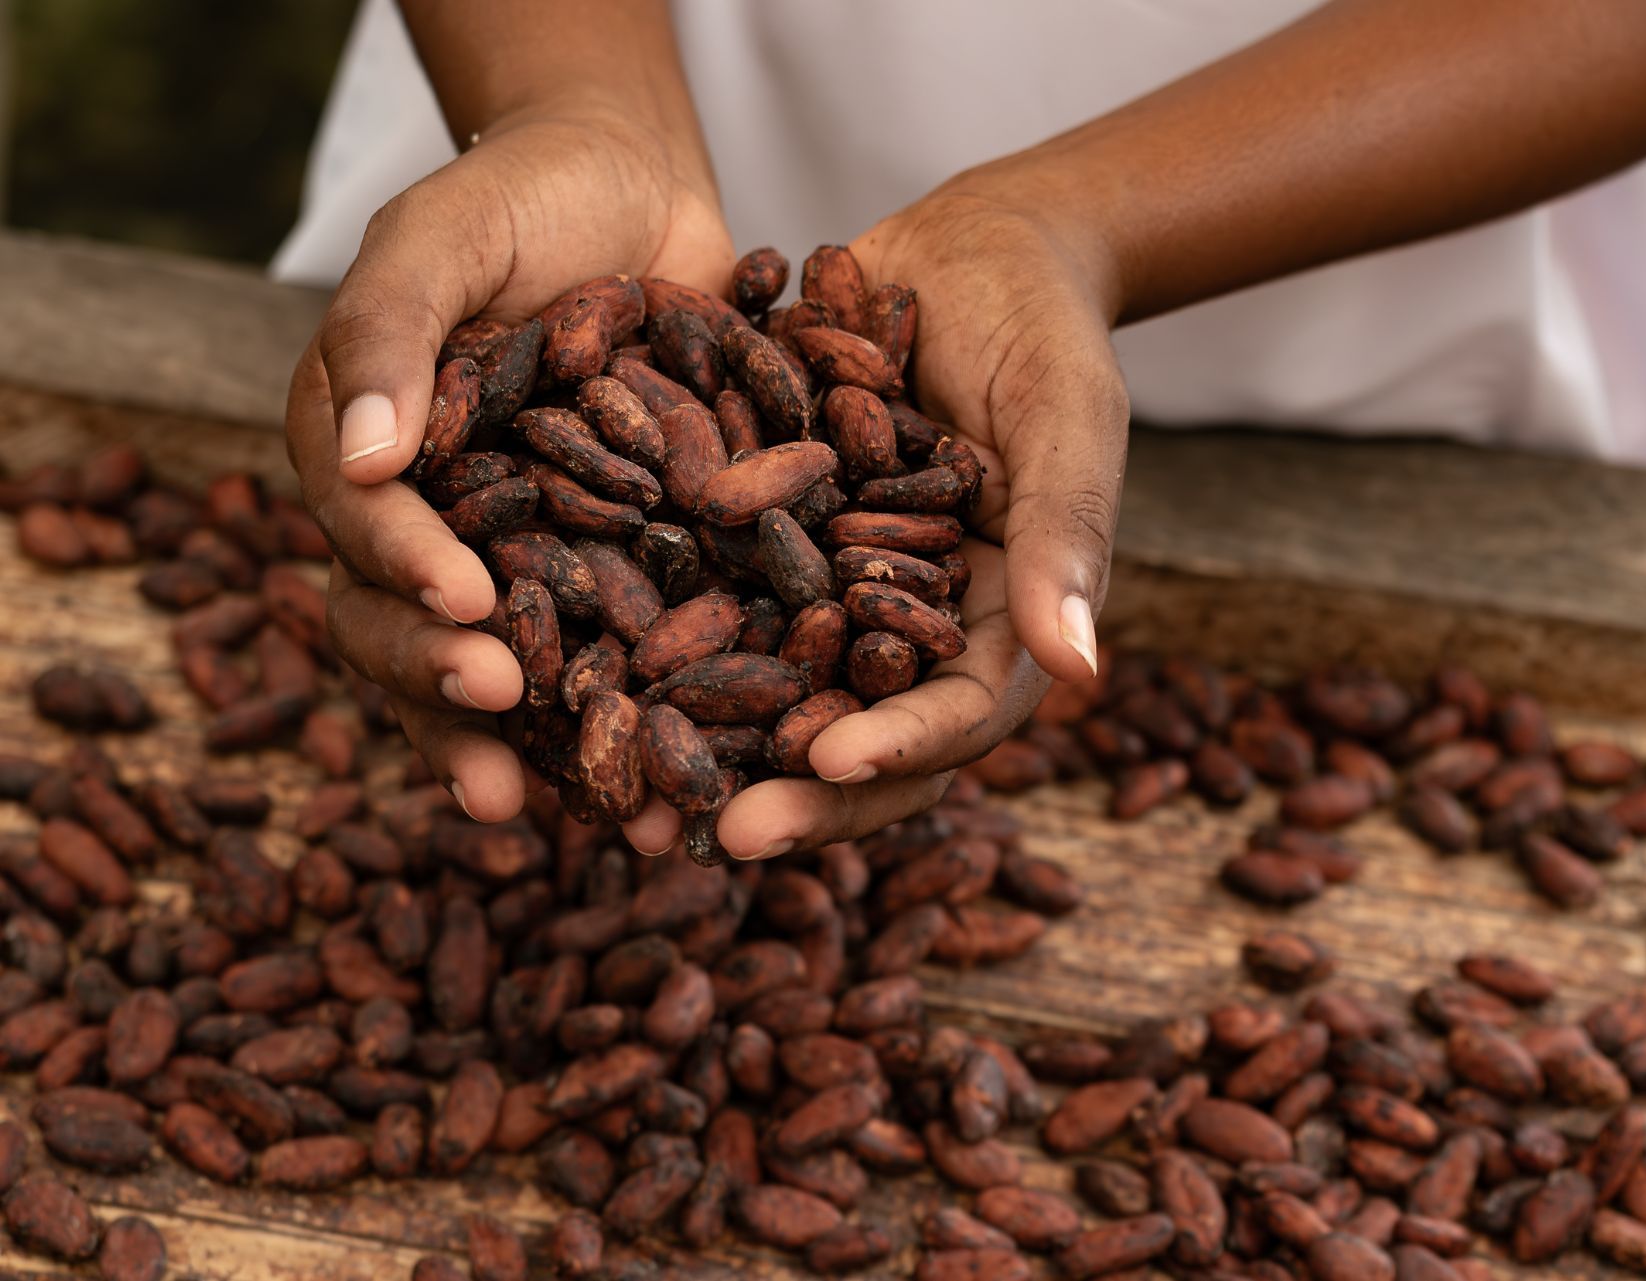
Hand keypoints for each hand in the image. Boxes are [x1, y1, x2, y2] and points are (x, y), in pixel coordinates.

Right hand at [286, 105, 733, 822]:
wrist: (634, 188)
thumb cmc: (524, 195)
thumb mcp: (446, 234)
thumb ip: (392, 329)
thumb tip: (357, 459)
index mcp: (369, 459)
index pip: (368, 537)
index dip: (408, 579)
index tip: (467, 608)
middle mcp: (437, 527)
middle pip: (417, 635)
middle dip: (455, 692)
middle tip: (510, 732)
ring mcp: (526, 557)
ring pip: (517, 673)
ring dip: (555, 753)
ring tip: (619, 820)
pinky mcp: (617, 568)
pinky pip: (622, 655)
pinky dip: (652, 716)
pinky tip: (697, 775)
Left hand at [659, 181, 1129, 859]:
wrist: (970, 245)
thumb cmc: (1043, 323)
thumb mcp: (1067, 414)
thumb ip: (1063, 533)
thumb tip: (1081, 674)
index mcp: (994, 622)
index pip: (953, 715)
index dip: (896, 750)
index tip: (827, 763)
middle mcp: (904, 627)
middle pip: (853, 732)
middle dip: (792, 789)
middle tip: (716, 832)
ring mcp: (829, 590)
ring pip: (770, 689)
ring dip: (711, 742)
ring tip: (635, 786)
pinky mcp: (764, 541)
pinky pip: (709, 598)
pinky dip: (656, 633)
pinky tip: (583, 657)